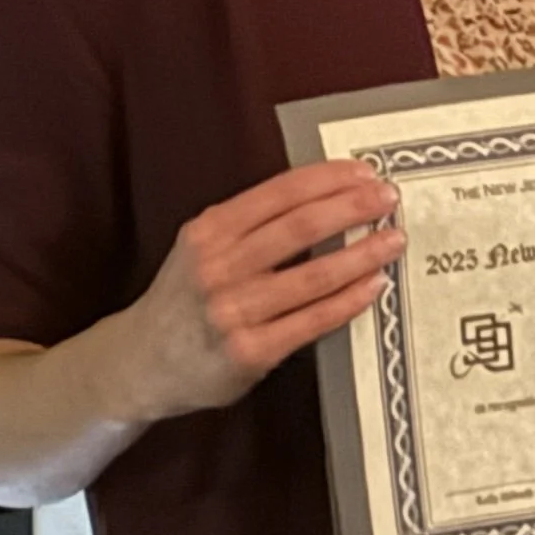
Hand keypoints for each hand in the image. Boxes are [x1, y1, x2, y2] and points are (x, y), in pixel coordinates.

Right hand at [116, 160, 402, 421]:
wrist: (140, 363)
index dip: (329, 178)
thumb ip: (252, 222)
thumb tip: (326, 194)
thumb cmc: (185, 298)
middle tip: (388, 198)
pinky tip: (374, 285)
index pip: (281, 192)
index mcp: (210, 230)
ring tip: (393, 240)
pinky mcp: (250, 351)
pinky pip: (313, 321)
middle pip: (302, 226)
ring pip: (315, 274)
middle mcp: (219, 266)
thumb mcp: (202, 246)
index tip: (364, 172)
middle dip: (353, 207)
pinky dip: (350, 300)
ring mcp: (234, 311)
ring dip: (363, 254)